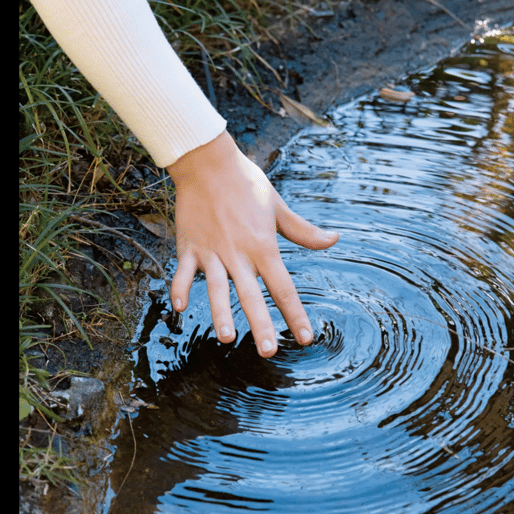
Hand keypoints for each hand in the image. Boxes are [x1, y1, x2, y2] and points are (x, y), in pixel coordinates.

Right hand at [166, 130, 338, 356]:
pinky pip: (183, 272)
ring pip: (216, 289)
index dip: (295, 314)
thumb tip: (334, 240)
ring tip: (227, 337)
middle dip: (261, 325)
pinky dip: (179, 289)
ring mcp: (212, 251)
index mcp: (263, 246)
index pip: (283, 287)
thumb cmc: (246, 183)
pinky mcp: (189, 247)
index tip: (306, 338)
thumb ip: (303, 231)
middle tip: (268, 351)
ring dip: (220, 313)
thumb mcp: (278, 207)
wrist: (208, 162)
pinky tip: (180, 308)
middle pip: (252, 295)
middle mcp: (239, 253)